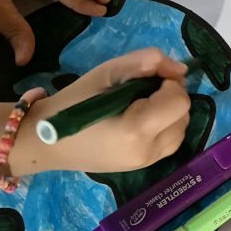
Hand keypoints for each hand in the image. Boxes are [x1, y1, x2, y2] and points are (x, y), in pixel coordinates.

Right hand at [11, 49, 190, 175]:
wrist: (46, 141)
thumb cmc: (73, 102)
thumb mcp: (107, 72)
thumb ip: (145, 62)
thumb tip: (180, 69)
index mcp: (136, 128)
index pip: (179, 101)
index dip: (169, 83)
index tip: (148, 77)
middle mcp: (147, 151)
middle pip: (183, 116)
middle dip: (170, 97)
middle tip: (143, 89)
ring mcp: (146, 163)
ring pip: (181, 131)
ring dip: (170, 113)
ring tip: (141, 104)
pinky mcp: (143, 168)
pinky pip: (170, 143)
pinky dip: (164, 127)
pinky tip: (141, 119)